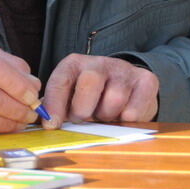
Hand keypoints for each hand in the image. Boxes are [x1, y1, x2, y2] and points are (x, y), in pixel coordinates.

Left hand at [41, 54, 157, 128]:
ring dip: (107, 116)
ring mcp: (123, 70)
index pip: (60, 80)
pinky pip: (135, 108)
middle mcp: (98, 63)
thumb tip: (43, 124)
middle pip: (89, 83)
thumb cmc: (91, 97)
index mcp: (74, 64)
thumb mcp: (70, 98)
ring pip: (114, 99)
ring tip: (105, 115)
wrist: (127, 87)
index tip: (52, 126)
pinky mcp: (146, 80)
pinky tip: (123, 117)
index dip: (54, 105)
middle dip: (83, 109)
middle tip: (84, 119)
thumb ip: (55, 108)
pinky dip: (127, 119)